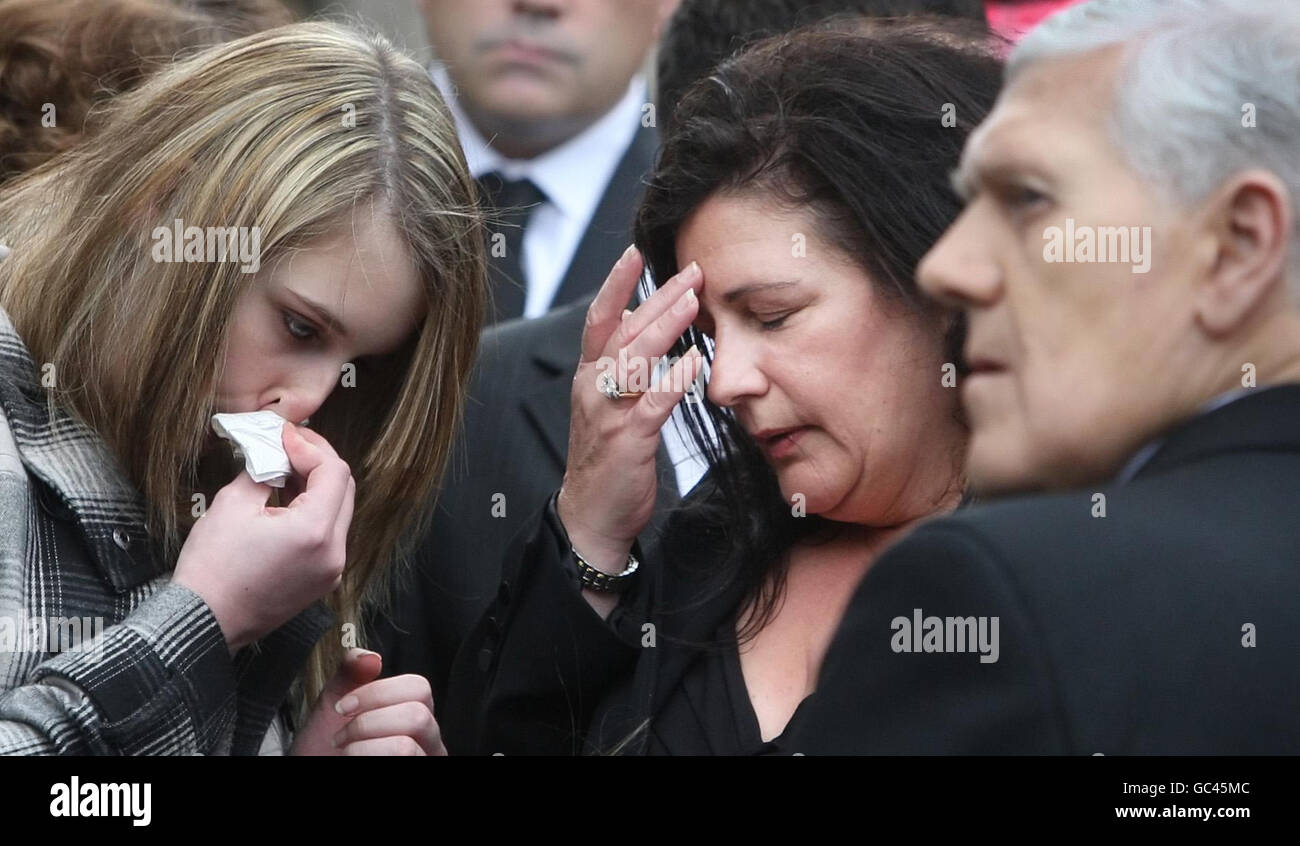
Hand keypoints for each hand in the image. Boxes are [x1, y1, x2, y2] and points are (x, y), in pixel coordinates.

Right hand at [174, 422, 354, 652]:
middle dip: (318, 461)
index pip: (333, 472)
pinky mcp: (322, 580)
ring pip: (339, 511)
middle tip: (289, 445)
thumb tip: (275, 452)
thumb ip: (263, 470)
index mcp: (316, 532)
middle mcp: (334, 552)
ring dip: (317, 485)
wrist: (204, 621)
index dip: (310, 446)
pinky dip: (315, 511)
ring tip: (285, 467)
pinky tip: (288, 498)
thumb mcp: (233, 504)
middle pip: (343, 489)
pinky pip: (330, 535)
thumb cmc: (212, 567)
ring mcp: (331, 569)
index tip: (284, 435)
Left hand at [290, 649, 444, 755]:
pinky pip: (399, 760)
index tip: (343, 706)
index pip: (419, 689)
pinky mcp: (419, 777)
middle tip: (340, 736)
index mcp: (414, 714)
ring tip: (345, 754)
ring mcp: (423, 760)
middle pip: (418, 716)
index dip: (379, 692)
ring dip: (363, 748)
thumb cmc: (323, 748)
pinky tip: (354, 763)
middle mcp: (427, 741)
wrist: (314, 767)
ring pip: (406, 747)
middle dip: (367, 724)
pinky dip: (364, 758)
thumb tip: (370, 657)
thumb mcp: (332, 705)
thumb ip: (350, 675)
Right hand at [556, 246, 704, 571]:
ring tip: (693, 300)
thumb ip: (622, 365)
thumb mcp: (609, 404)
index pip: (600, 320)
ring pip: (633, 360)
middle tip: (691, 269)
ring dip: (664, 326)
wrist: (592, 516)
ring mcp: (607, 414)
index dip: (615, 284)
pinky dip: (672, 381)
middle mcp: (593, 389)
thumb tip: (639, 323)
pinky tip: (692, 361)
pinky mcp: (627, 441)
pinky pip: (651, 405)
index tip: (637, 253)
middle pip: (623, 331)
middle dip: (656, 297)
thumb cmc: (607, 459)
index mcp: (589, 376)